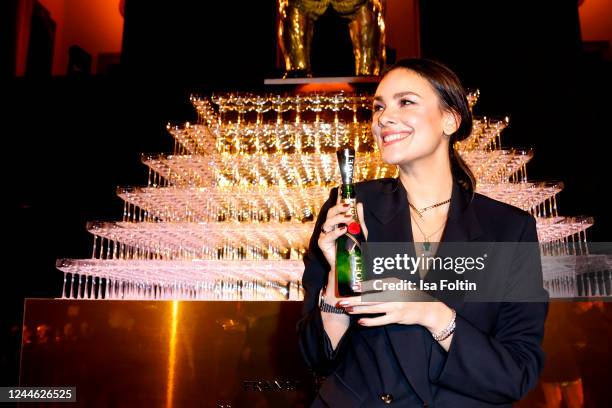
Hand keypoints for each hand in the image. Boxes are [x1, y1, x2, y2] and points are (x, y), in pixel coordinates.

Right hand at [318, 191, 368, 301]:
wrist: (349, 266)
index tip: (344, 192)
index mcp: (337, 222)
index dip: (339, 200)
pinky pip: (328, 236)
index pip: (337, 208)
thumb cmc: (354, 249)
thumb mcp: (361, 232)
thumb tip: (359, 204)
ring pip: (328, 222)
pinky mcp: (323, 244)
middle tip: (348, 207)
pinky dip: (336, 232)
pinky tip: (344, 229)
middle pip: (330, 213)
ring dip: (339, 218)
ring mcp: (325, 235)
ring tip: (349, 218)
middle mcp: (329, 227)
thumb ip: (359, 219)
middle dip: (339, 207)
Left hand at [338, 278, 452, 332]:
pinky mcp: (397, 317)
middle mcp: (394, 294)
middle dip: (355, 300)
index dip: (363, 286)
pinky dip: (370, 321)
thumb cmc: (409, 296)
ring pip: (373, 309)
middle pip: (370, 297)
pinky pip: (380, 320)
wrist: (426, 308)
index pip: (375, 284)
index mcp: (394, 284)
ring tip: (347, 310)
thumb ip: (384, 286)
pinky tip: (360, 322)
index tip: (353, 287)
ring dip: (359, 310)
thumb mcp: (398, 286)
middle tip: (342, 301)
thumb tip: (363, 287)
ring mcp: (395, 306)